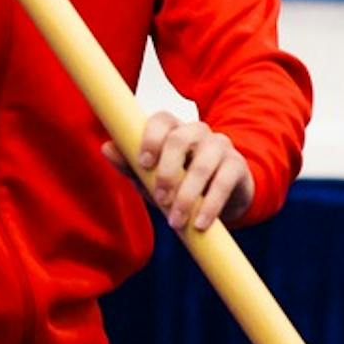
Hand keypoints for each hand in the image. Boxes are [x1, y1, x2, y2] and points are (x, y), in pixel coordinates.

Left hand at [124, 112, 250, 236]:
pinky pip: (223, 182)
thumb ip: (130, 165)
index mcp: (174, 129)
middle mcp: (197, 131)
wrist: (223, 197)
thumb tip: (106, 147)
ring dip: (186, 195)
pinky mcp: (237, 166)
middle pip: (180, 139)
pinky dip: (210, 205)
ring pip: (203, 163)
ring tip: (176, 221)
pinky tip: (200, 223)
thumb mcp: (153, 177)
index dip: (150, 138)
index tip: (143, 163)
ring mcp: (220, 146)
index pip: (161, 119)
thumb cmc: (181, 183)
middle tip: (160, 198)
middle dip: (166, 171)